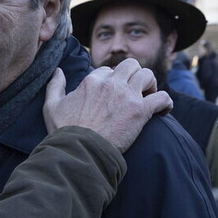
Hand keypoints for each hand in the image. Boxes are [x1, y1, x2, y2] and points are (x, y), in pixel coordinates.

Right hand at [43, 60, 173, 151]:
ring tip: (148, 98)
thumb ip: (54, 86)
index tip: (113, 94)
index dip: (112, 81)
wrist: (80, 152)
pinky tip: (164, 110)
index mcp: (91, 81)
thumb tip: (58, 71)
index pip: (107, 70)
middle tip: (135, 90)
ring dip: (151, 85)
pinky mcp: (140, 111)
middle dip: (135, 75)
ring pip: (148, 75)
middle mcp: (110, 84)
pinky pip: (162, 97)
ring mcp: (127, 96)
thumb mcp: (51, 106)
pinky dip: (166, 102)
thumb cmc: (65, 132)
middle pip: (130, 65)